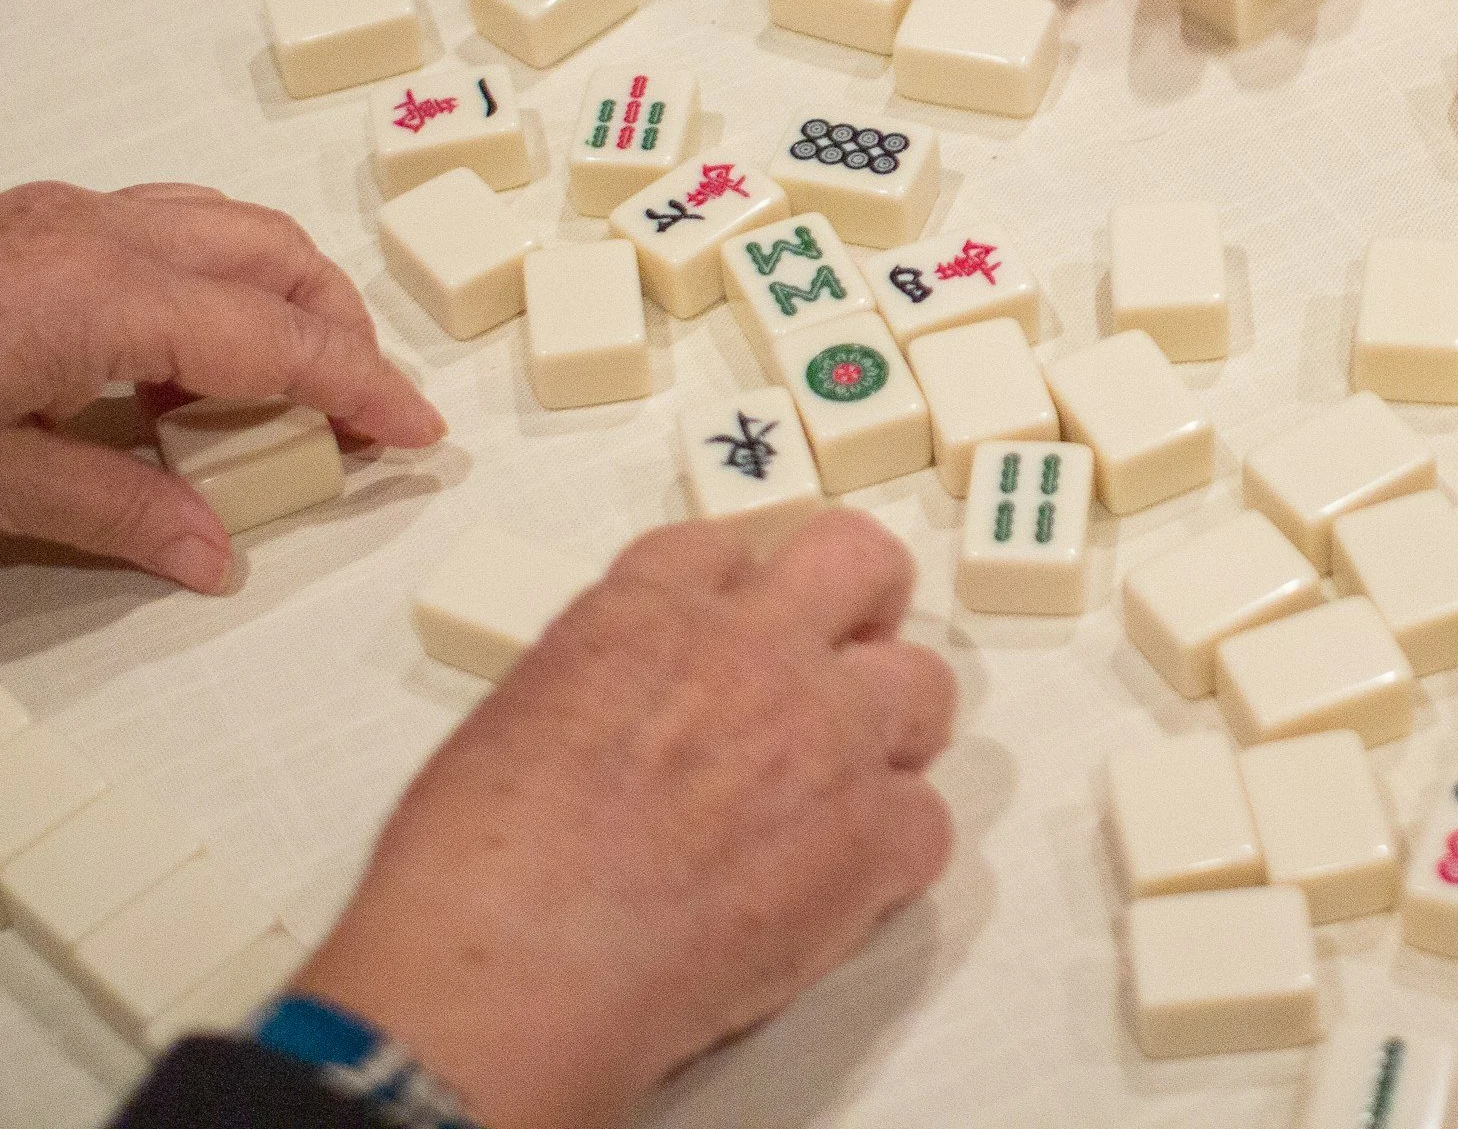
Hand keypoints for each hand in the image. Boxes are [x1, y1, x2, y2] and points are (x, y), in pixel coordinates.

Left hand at [0, 181, 442, 591]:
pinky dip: (209, 280)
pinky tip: (174, 355)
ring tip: (272, 389)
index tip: (414, 428)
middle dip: (340, 329)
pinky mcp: (32, 222)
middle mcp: (98, 234)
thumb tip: (208, 550)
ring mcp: (62, 215)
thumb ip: (110, 510)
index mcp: (103, 294)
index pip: (281, 338)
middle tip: (355, 413)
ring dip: (280, 298)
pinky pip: (163, 226)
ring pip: (228, 227)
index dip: (362, 386)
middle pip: (278, 257)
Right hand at [295, 514, 955, 1128]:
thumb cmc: (472, 869)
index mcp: (650, 612)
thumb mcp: (515, 716)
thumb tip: (634, 716)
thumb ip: (603, 684)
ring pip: (923, 684)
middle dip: (864, 602)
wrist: (507, 967)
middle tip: (845, 658)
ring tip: (846, 788)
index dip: (737, 592)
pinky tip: (842, 887)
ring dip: (892, 730)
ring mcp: (826, 735)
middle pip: (859, 559)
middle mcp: (755, 649)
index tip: (737, 627)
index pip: (726, 549)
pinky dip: (892, 855)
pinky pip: (927, 823)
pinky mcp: (868, 836)